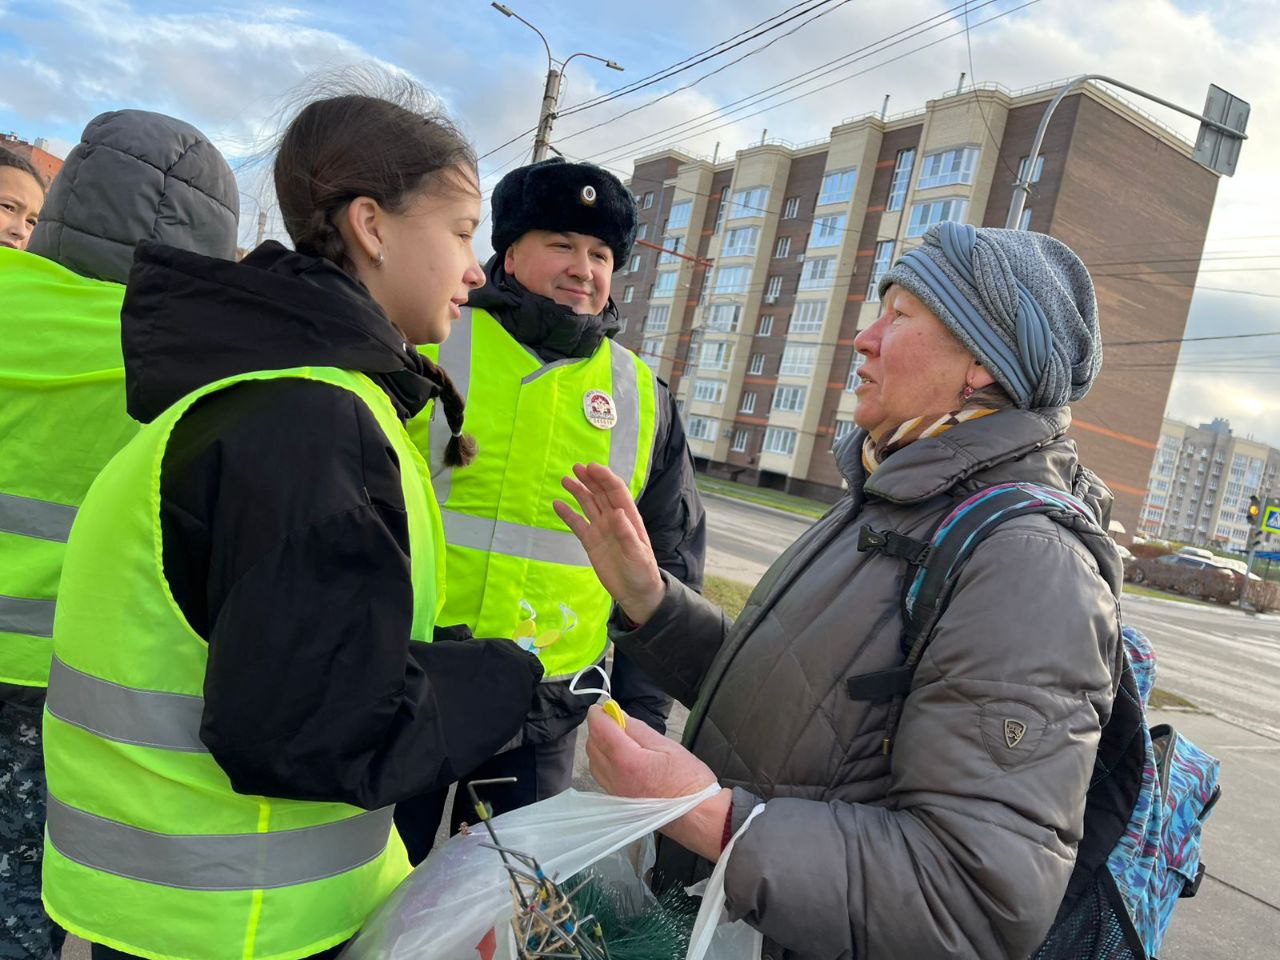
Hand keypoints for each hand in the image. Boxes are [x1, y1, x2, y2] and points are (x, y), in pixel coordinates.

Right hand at [554, 462, 664, 625]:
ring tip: (565, 480)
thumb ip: (627, 534)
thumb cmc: (642, 572)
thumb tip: (617, 512)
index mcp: (629, 518)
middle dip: (590, 479)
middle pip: (601, 494)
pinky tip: (557, 504)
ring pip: (588, 505)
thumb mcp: (637, 554)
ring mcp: (601, 529)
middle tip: (576, 467)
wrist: (635, 593)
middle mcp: (614, 519)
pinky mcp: (591, 542)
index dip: (605, 478)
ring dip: (578, 491)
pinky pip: (577, 525)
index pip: (616, 492)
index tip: (592, 467)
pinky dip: (568, 514)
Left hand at [586, 705, 730, 861]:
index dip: (598, 714)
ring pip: (593, 761)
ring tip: (618, 737)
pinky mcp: (617, 800)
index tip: (602, 705)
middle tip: (614, 719)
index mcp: (626, 760)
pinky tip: (620, 757)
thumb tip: (619, 716)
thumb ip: (638, 729)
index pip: (599, 730)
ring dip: (599, 745)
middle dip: (598, 728)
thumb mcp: (667, 746)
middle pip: (592, 745)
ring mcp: (613, 791)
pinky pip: (600, 775)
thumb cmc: (688, 780)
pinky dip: (603, 760)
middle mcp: (613, 777)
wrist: (696, 816)